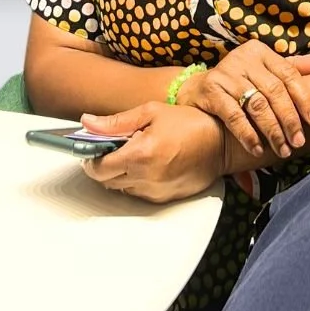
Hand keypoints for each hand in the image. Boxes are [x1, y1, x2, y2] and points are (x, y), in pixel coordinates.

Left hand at [79, 103, 225, 203]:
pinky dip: (136, 181)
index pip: (98, 168)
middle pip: (106, 181)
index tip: (94, 148)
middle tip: (115, 148)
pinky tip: (149, 165)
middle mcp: (145, 177)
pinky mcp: (164, 198)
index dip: (91, 158)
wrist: (222, 144)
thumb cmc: (189, 124)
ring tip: (135, 154)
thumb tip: (87, 122)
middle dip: (104, 165)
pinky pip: (138, 193)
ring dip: (120, 174)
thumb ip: (116, 121)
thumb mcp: (151, 112)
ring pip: (121, 188)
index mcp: (139, 154)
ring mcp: (155, 191)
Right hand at [176, 41, 309, 158]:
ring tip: (281, 149)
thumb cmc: (240, 81)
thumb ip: (295, 67)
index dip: (304, 98)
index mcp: (261, 52)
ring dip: (272, 130)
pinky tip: (257, 148)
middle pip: (274, 91)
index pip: (289, 74)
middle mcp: (243, 58)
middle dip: (289, 120)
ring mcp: (226, 73)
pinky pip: (234, 116)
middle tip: (298, 142)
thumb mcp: (266, 71)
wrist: (197, 88)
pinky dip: (248, 134)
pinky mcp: (210, 90)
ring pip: (257, 105)